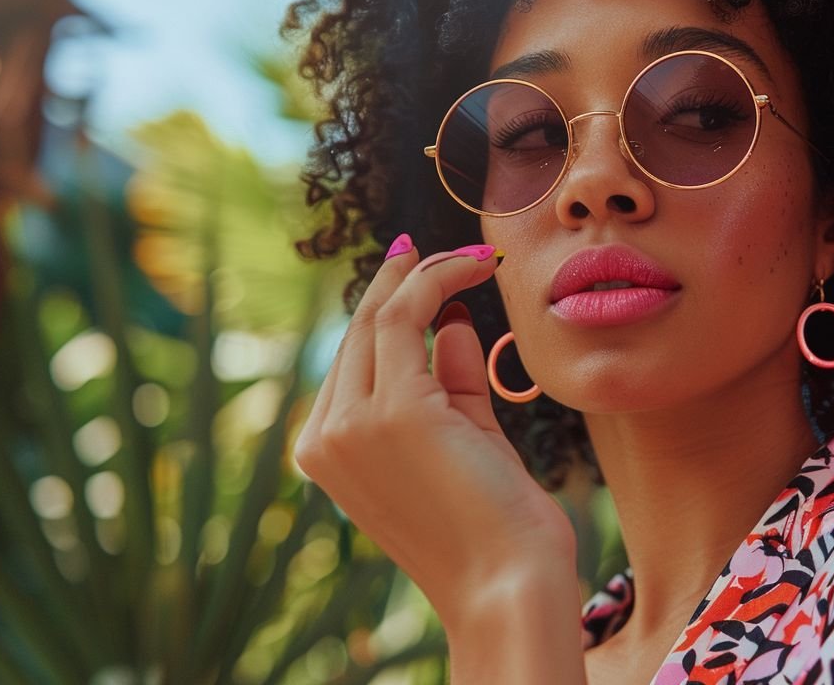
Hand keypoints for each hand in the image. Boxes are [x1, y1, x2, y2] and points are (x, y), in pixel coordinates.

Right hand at [292, 238, 576, 622]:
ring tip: (474, 256)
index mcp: (327, 452)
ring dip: (426, 274)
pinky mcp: (394, 410)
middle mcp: (325, 436)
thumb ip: (450, 380)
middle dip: (401, 281)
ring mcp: (352, 423)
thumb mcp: (463, 439)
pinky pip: (411, 316)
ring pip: (381, 317)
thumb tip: (452, 319)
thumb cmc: (495, 526)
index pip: (354, 360)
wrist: (509, 583)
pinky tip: (478, 265)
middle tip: (441, 249)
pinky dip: (442, 279)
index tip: (419, 270)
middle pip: (360, 331)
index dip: (386, 308)